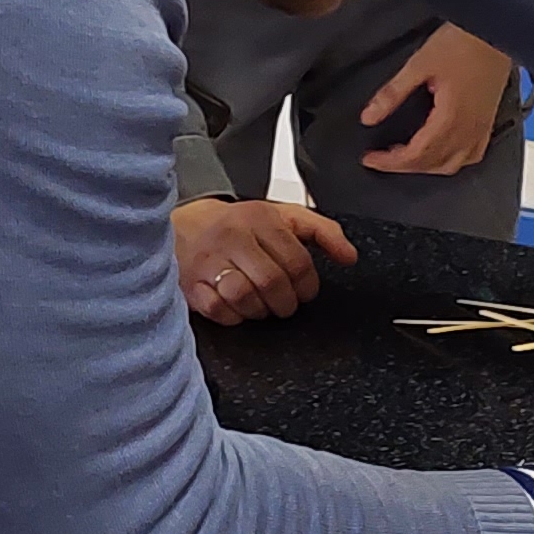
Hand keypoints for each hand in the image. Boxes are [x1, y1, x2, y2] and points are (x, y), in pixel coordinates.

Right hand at [174, 195, 354, 320]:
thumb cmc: (239, 226)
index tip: (305, 291)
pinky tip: (238, 307)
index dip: (307, 285)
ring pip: (244, 297)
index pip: (297, 261)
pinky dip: (233, 316)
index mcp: (259, 219)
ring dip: (260, 310)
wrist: (184, 226)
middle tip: (285, 302)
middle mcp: (233, 237)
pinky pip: (218, 310)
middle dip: (286, 302)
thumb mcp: (283, 217)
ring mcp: (208, 261)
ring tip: (262, 305)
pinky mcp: (190, 284)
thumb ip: (322, 232)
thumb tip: (349, 256)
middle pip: (272, 282)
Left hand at [359, 27, 517, 177]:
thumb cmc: (463, 42)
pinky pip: (472, 155)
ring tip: (405, 157)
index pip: (416, 154)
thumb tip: (368, 117)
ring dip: (427, 166)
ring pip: (453, 164)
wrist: (496, 30)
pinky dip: (452, 161)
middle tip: (381, 159)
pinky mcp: (488, 121)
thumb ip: (393, 94)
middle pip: (432, 164)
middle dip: (403, 166)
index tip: (369, 159)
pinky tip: (441, 154)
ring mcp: (481, 128)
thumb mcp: (419, 64)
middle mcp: (469, 129)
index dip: (390, 161)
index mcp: (450, 118)